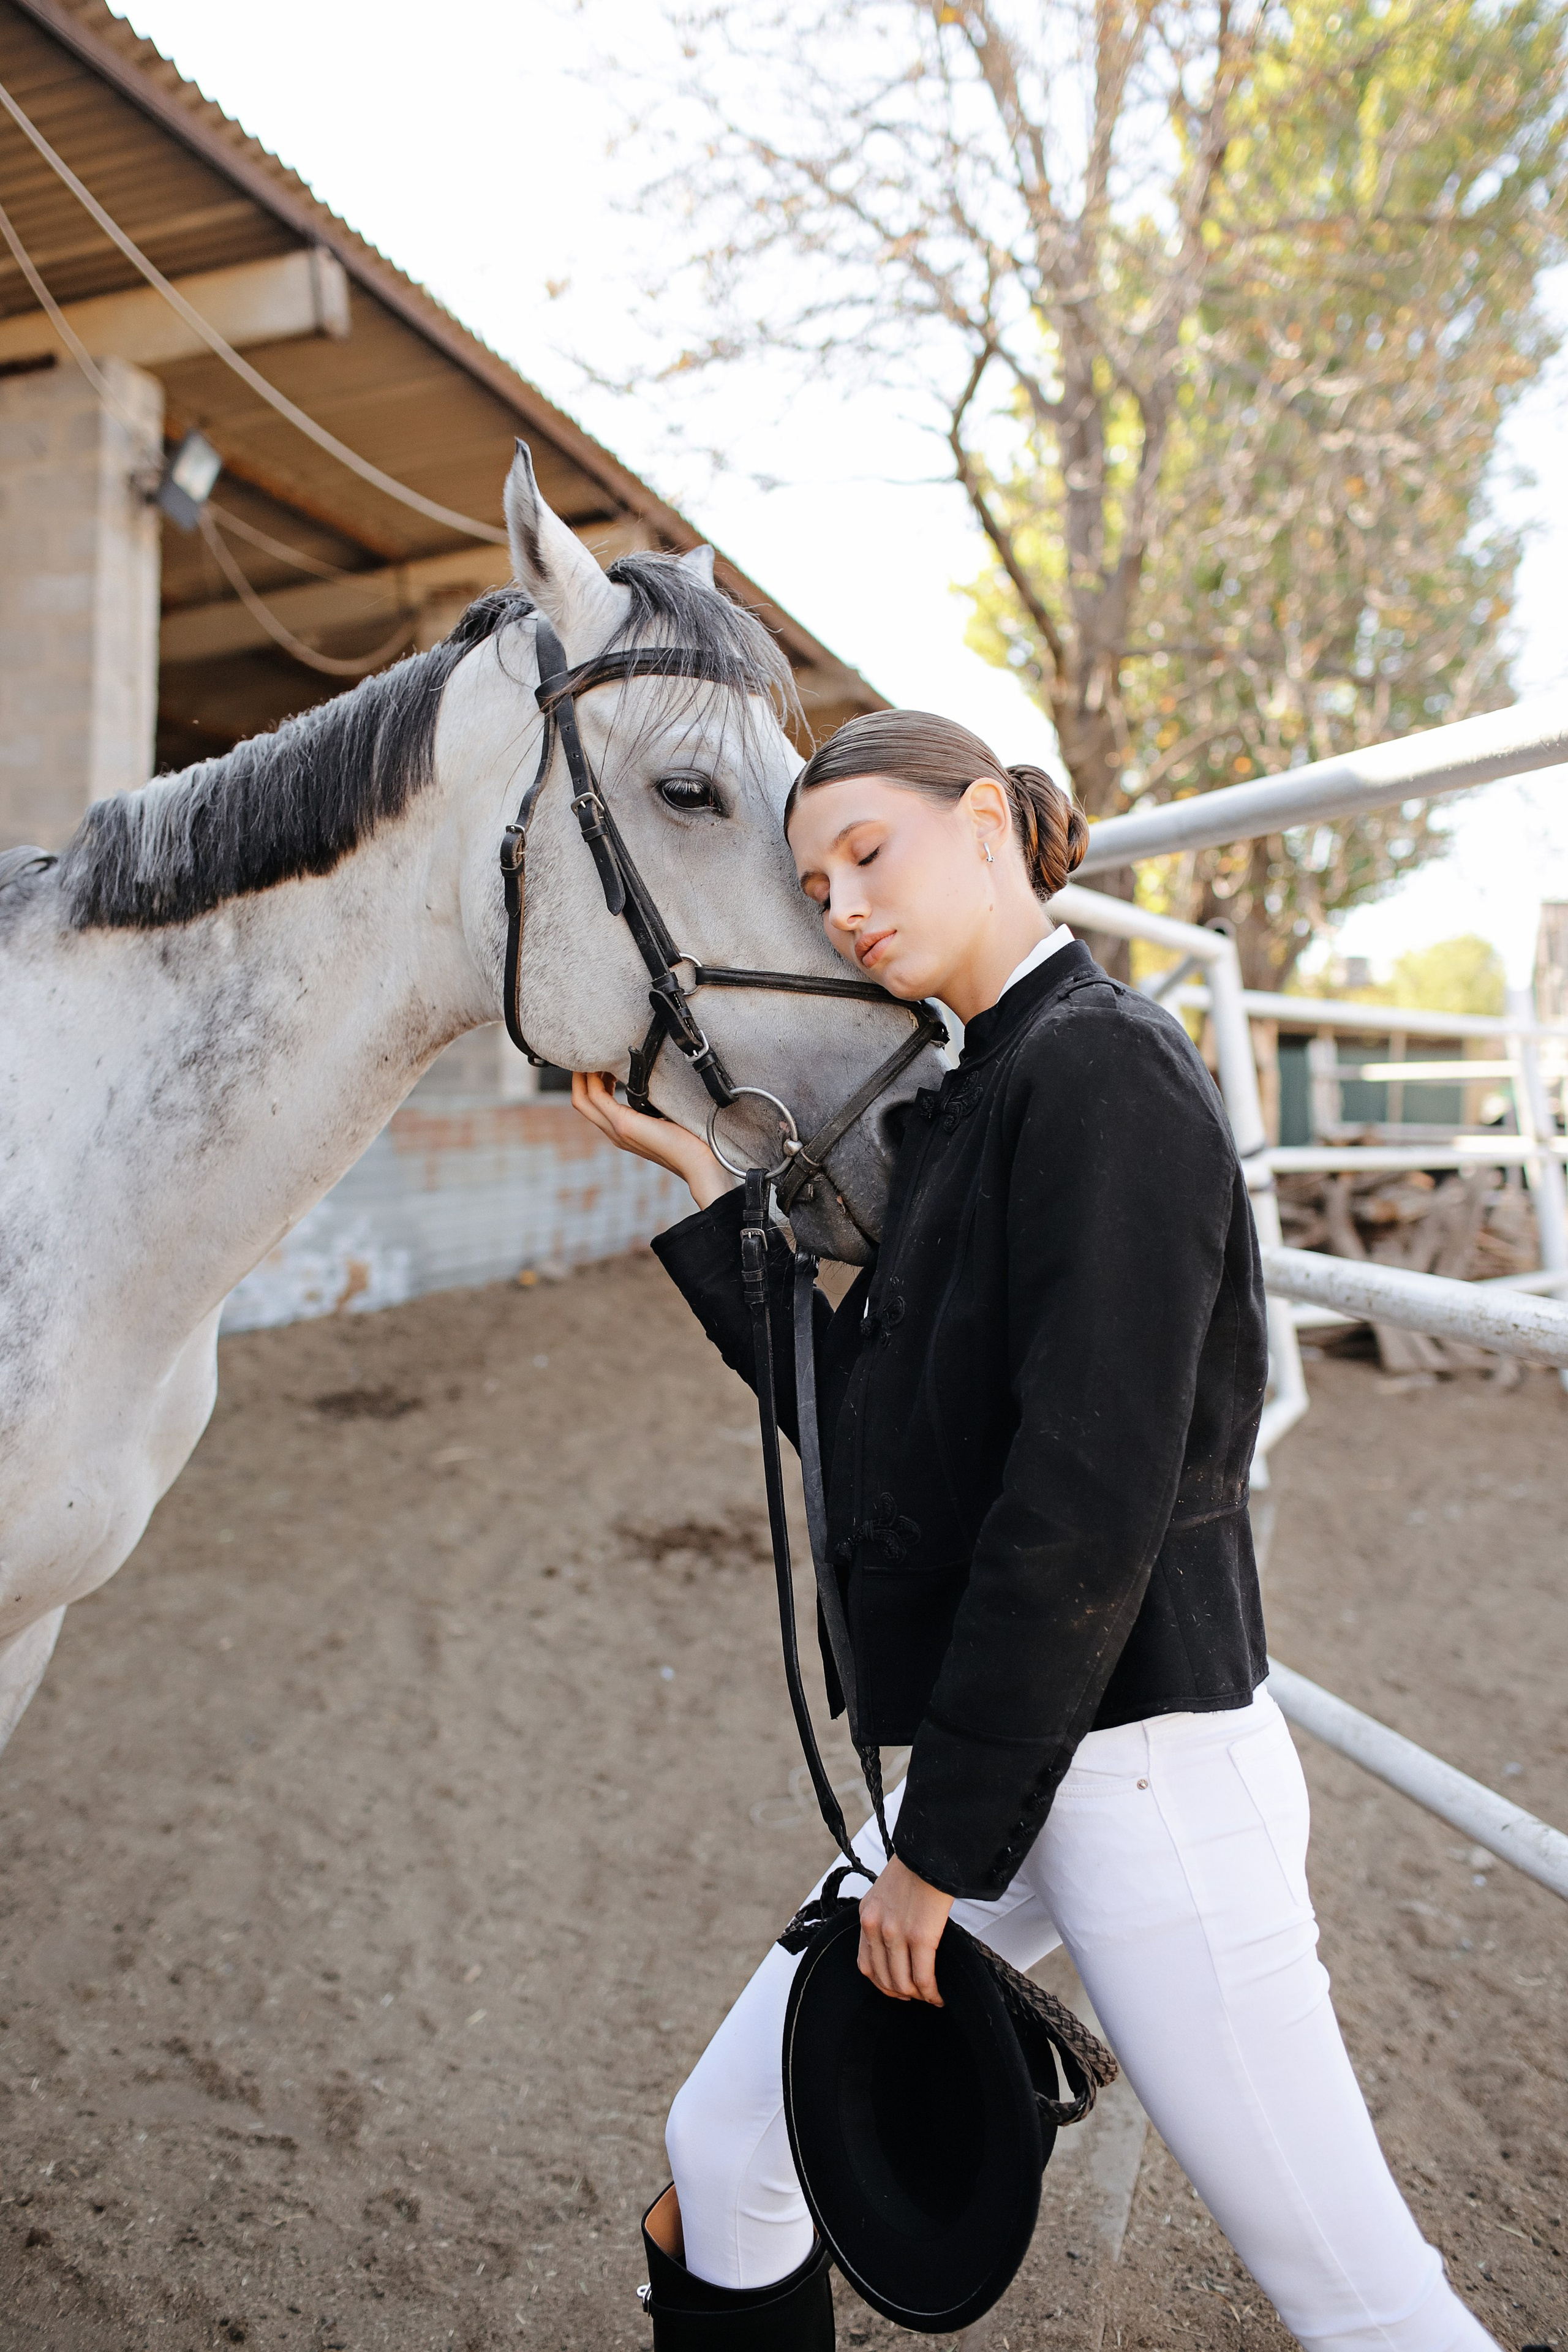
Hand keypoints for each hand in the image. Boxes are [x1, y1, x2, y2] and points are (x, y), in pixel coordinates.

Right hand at [571, 1070, 735, 1211]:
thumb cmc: (693, 1141)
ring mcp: (617, 1129)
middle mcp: (615, 1132)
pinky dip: (594, 1078)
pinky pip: (596, 1096)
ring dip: (586, 1074)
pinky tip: (605, 1064)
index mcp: (624, 1131)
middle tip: (595, 1053)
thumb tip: (658, 1082)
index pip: (594, 1105)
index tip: (604, 1061)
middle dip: (582, 1075)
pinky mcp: (623, 1124)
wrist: (701, 1163)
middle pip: (581, 1101)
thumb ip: (656, 1105)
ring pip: (583, 1099)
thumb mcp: (669, 1118)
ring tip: (599, 1056)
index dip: (593, 1081)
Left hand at [857, 1854, 953, 2005]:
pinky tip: (939, 1995)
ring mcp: (895, 1933)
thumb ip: (885, 1917)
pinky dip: (931, 1993)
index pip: (865, 1964)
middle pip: (883, 1978)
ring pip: (902, 1983)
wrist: (930, 1850)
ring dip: (918, 1996)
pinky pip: (923, 1977)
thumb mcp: (886, 1893)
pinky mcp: (920, 1937)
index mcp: (866, 1915)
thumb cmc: (914, 1868)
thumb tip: (897, 1945)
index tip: (897, 1988)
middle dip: (901, 1993)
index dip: (882, 1983)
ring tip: (930, 1996)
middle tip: (917, 1996)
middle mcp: (875, 1927)